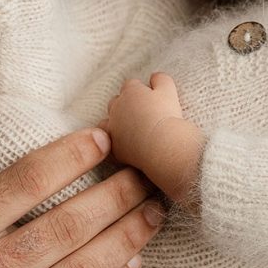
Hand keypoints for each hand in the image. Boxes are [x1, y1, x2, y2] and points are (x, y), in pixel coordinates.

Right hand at [104, 73, 204, 201]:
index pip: (100, 128)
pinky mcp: (158, 92)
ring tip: (151, 100)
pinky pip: (158, 79)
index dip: (111, 130)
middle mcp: (116, 116)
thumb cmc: (148, 171)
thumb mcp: (125, 175)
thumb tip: (122, 188)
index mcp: (107, 137)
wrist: (164, 157)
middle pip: (113, 105)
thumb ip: (120, 172)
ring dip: (140, 92)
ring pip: (131, 87)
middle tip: (137, 119)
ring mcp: (136, 100)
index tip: (120, 136)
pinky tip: (166, 86)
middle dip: (123, 108)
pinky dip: (162, 82)